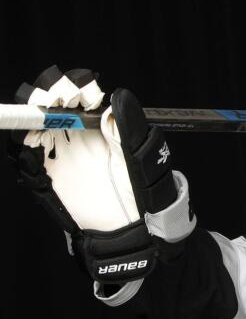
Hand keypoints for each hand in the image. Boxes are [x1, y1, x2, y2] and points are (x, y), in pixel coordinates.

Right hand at [6, 65, 195, 283]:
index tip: (80, 91)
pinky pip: (26, 161)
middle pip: (50, 105)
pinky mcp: (46, 178)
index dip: (75, 86)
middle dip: (47, 95)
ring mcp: (59, 156)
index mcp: (100, 126)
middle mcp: (76, 137)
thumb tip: (118, 97)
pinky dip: (23, 151)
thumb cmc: (149, 194)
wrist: (138, 232)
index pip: (78, 93)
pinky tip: (33, 146)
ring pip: (34, 128)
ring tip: (43, 117)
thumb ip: (130, 129)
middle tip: (58, 99)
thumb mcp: (145, 159)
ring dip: (32, 117)